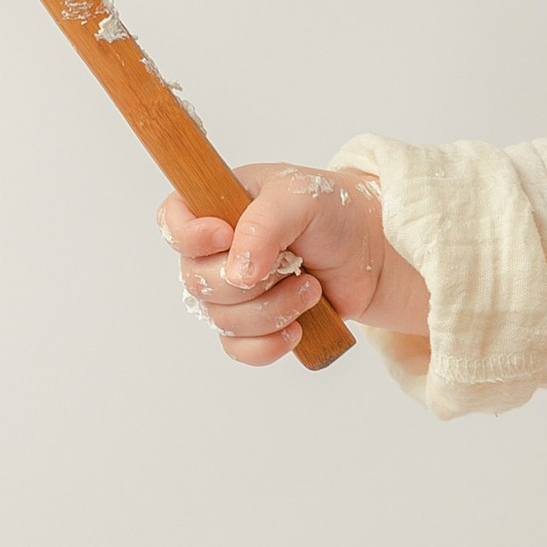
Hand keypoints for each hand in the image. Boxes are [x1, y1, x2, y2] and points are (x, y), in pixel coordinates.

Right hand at [158, 164, 428, 366]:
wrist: (374, 252)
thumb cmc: (334, 212)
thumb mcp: (301, 197)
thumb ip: (264, 224)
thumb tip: (238, 273)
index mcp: (217, 206)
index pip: (172, 221)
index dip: (189, 236)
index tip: (224, 236)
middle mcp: (217, 250)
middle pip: (197, 281)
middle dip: (250, 282)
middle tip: (294, 265)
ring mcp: (234, 291)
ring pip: (222, 320)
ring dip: (272, 310)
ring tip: (311, 288)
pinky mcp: (255, 325)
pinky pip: (240, 349)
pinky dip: (269, 344)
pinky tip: (298, 328)